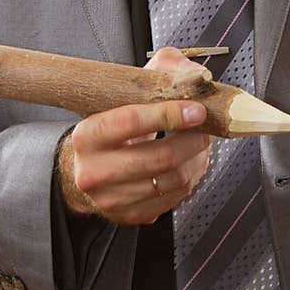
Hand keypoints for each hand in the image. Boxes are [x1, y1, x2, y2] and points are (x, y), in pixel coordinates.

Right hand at [57, 46, 213, 224]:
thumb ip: (159, 73)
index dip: (169, 114)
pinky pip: (174, 198)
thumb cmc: (110, 126)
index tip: (197, 110)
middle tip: (206, 128)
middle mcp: (93, 172)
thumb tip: (196, 76)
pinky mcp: (129, 216)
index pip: (131, 122)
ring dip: (197, 159)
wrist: (84, 169)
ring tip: (200, 143)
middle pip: (160, 158)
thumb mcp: (123, 94)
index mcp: (86, 136)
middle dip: (193, 140)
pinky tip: (190, 162)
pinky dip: (191, 178)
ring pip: (173, 180)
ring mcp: (111, 199)